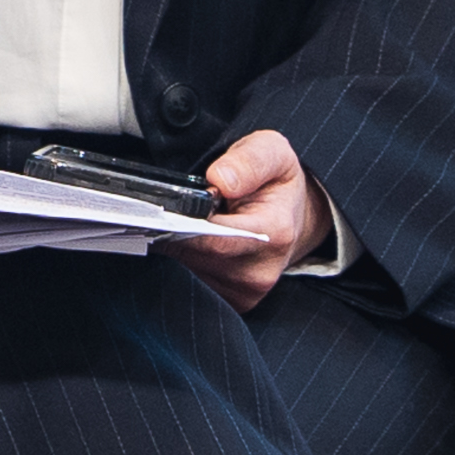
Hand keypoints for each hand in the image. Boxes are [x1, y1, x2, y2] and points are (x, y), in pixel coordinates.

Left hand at [164, 129, 327, 313]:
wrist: (292, 217)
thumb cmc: (276, 184)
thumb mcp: (272, 153)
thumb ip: (248, 161)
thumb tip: (219, 179)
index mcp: (273, 234)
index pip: (214, 239)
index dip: (183, 224)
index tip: (163, 208)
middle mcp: (260, 271)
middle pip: (194, 258)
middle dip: (172, 233)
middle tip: (162, 211)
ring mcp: (246, 292)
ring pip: (188, 272)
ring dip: (175, 249)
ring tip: (179, 224)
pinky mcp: (234, 301)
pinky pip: (192, 284)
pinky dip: (182, 263)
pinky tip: (187, 241)